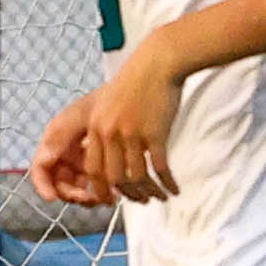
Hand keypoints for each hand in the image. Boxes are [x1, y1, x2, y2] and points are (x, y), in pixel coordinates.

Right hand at [28, 89, 108, 205]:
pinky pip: (96, 188)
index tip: (52, 197)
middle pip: (60, 185)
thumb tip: (45, 158)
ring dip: (89, 197)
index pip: (40, 169)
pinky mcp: (99, 169)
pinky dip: (103, 192)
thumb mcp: (80, 115)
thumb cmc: (104, 101)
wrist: (132, 97)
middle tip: (90, 197)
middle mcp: (64, 156)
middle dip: (73, 195)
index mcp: (54, 143)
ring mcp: (81, 164)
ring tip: (107, 196)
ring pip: (78, 190)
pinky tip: (116, 191)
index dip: (43, 186)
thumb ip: (61, 135)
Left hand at [82, 41, 184, 203]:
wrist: (158, 63)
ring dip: (148, 192)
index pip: (92, 169)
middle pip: (112, 177)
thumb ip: (104, 129)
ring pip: (136, 177)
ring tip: (158, 198)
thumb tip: (109, 154)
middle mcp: (108, 133)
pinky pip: (159, 168)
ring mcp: (131, 134)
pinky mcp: (154, 134)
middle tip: (138, 202)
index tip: (110, 199)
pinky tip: (173, 190)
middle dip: (126, 195)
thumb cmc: (135, 82)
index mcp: (95, 127)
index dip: (101, 188)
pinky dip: (166, 183)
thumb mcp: (108, 104)